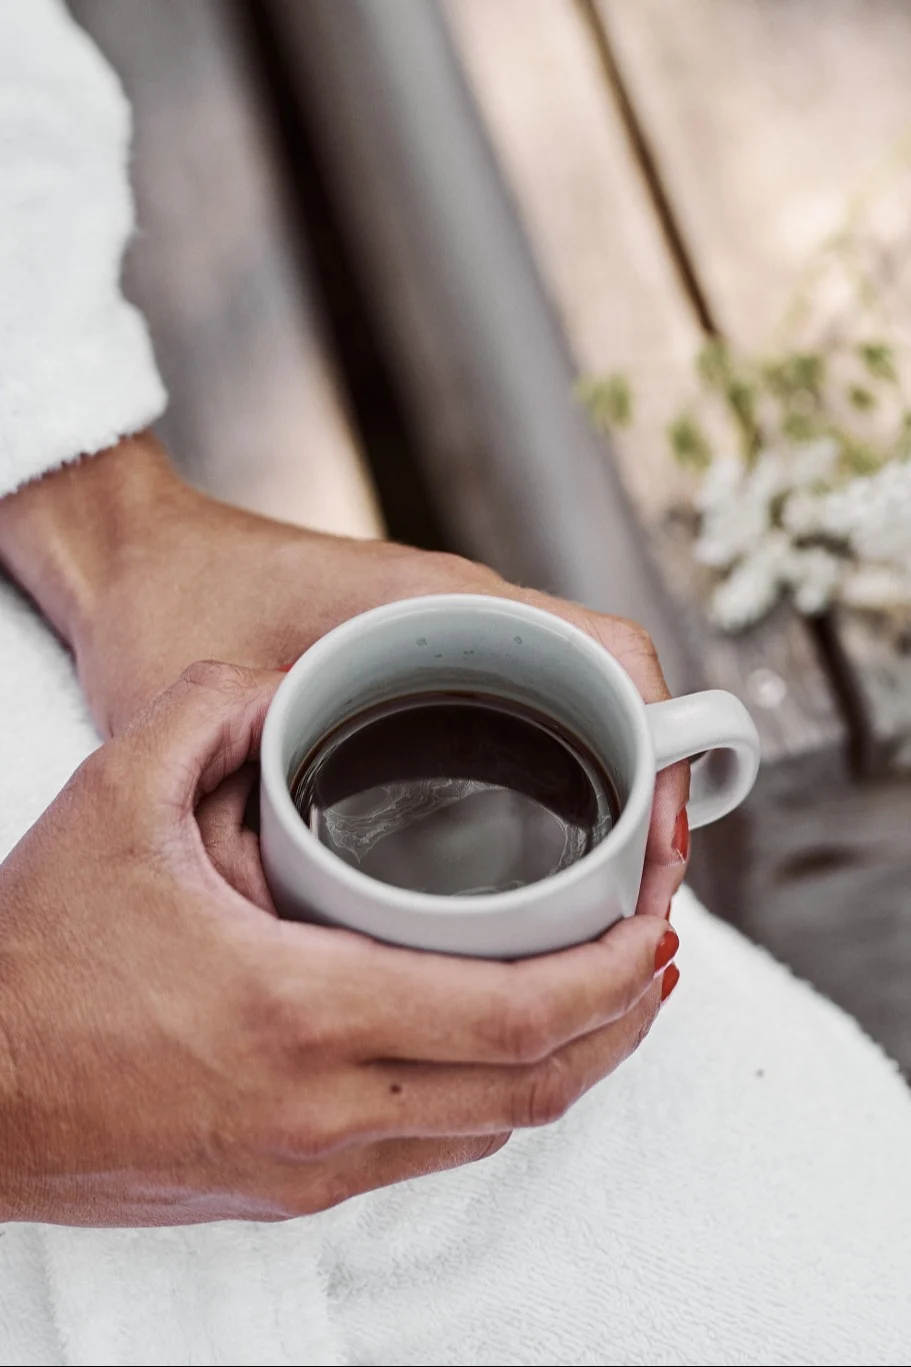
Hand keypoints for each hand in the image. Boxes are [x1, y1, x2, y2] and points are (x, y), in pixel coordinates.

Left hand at [0, 434, 689, 917]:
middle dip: (645, 804)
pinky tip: (522, 872)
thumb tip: (294, 926)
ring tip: (597, 907)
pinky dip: (546, 789)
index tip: (659, 844)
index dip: (663, 753)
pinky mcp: (424, 676)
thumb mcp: (211, 709)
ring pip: (571, 723)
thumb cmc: (170, 601)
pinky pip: (516, 726)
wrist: (131, 559)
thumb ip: (244, 806)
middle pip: (612, 704)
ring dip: (601, 803)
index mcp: (444, 605)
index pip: (613, 657)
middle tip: (635, 908)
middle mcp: (466, 623)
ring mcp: (450, 649)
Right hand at [0, 662, 675, 1225]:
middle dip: (620, 1021)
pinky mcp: (282, 1195)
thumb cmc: (30, 960)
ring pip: (491, 1132)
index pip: (517, 1013)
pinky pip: (427, 1154)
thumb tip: (275, 687)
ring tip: (598, 996)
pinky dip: (487, 1099)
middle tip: (651, 955)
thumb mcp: (115, 799)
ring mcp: (307, 1167)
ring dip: (563, 1066)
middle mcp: (321, 1109)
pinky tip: (490, 1044)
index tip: (651, 922)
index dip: (611, 971)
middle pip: (535, 1086)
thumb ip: (208, 713)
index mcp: (301, 1009)